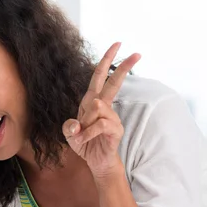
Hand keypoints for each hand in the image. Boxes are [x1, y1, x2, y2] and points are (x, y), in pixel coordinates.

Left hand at [62, 42, 140, 177]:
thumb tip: (77, 123)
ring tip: (81, 135)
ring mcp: (111, 117)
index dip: (106, 61)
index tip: (117, 44)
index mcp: (91, 101)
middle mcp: (103, 106)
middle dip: (123, 67)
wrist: (96, 162)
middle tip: (137, 53)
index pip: (99, 77)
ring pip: (97, 108)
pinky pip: (99, 124)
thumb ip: (69, 126)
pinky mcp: (115, 129)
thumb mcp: (69, 133)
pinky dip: (87, 133)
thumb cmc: (84, 143)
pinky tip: (83, 140)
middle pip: (113, 83)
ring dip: (84, 123)